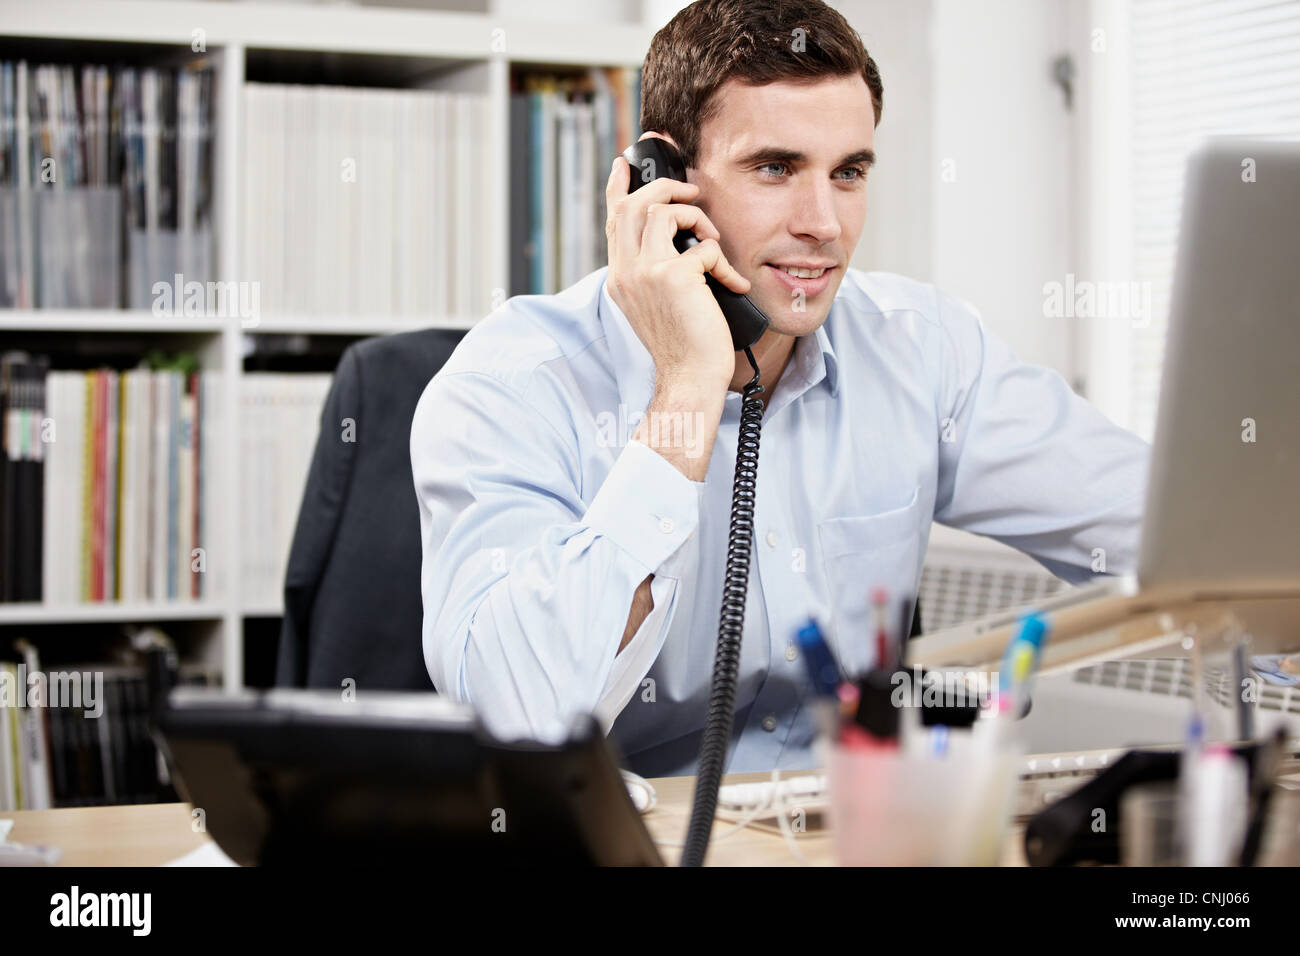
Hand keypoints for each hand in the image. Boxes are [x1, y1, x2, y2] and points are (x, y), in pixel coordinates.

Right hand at [604, 150, 751, 390]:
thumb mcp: (658, 304)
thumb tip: (682, 239)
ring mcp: (646, 272)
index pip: (612, 221)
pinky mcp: (673, 276)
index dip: (618, 188)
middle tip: (692, 192)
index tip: (623, 163)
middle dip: (665, 187)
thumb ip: (656, 271)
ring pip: (663, 211)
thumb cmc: (684, 345)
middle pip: (633, 204)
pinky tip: (732, 283)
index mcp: (620, 277)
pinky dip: (723, 260)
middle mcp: (625, 272)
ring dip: (696, 216)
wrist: (689, 377)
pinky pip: (703, 246)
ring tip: (713, 241)